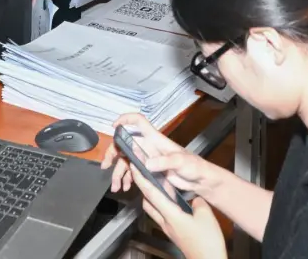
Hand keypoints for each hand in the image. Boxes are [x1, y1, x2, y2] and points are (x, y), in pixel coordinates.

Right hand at [101, 114, 218, 197]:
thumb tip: (147, 164)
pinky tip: (125, 187)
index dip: (126, 119)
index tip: (114, 126)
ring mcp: (148, 159)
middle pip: (125, 144)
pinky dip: (126, 179)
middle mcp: (149, 147)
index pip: (139, 122)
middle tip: (107, 165)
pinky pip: (132, 172)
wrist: (200, 182)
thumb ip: (165, 162)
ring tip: (116, 186)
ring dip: (118, 172)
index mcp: (155, 140)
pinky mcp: (149, 171)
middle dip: (113, 153)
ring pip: (126, 161)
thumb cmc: (194, 166)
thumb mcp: (181, 162)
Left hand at [131, 166, 226, 258]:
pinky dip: (162, 203)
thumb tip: (194, 197)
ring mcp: (168, 228)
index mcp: (171, 215)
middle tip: (143, 172)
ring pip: (153, 208)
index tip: (134, 166)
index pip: (151, 193)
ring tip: (157, 182)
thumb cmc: (207, 242)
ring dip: (152, 195)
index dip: (141, 178)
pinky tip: (171, 198)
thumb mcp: (206, 216)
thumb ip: (197, 201)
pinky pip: (162, 213)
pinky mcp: (173, 232)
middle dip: (143, 185)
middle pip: (147, 201)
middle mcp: (165, 222)